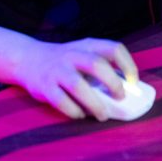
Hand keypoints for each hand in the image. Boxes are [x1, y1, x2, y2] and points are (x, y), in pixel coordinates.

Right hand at [15, 38, 138, 120]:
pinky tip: (80, 114)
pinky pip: (61, 101)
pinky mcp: (45, 86)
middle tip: (120, 98)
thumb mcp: (82, 55)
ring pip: (78, 86)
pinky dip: (74, 111)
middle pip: (97, 65)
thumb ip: (100, 68)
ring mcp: (58, 70)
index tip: (133, 83)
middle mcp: (72, 55)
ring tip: (102, 115)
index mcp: (87, 45)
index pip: (114, 49)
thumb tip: (123, 94)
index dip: (128, 66)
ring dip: (94, 103)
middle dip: (113, 84)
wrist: (28, 59)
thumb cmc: (65, 61)